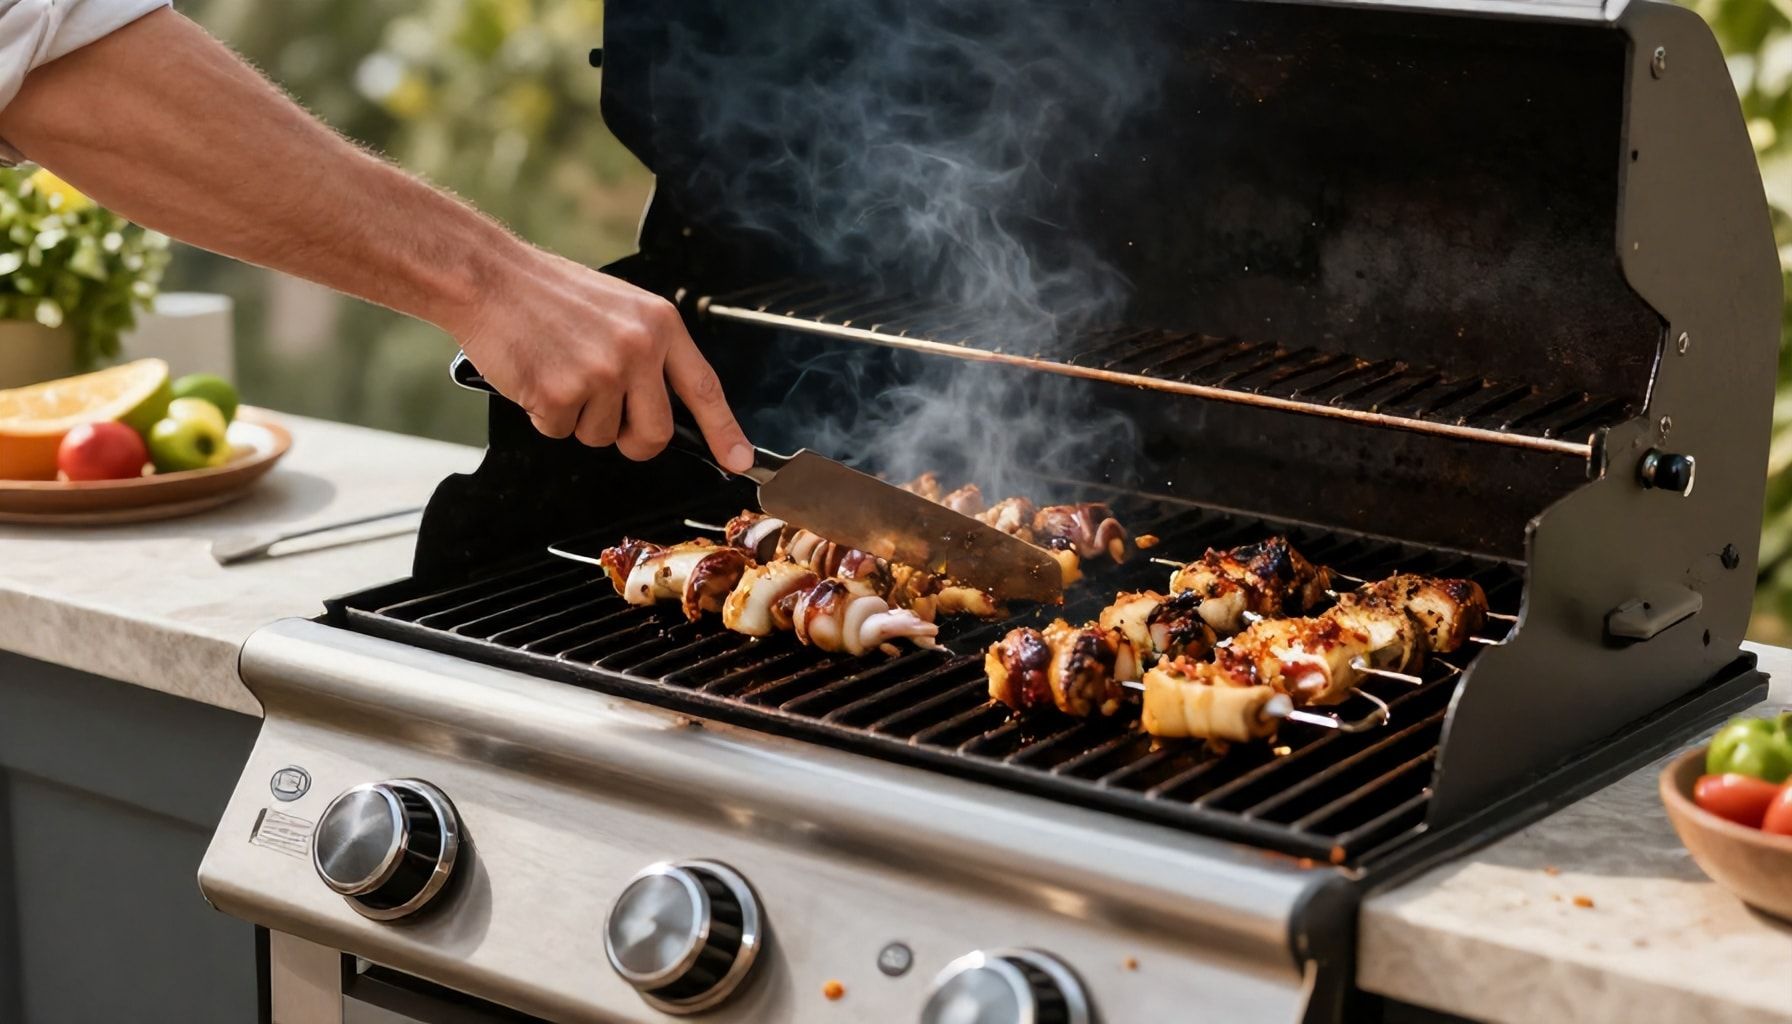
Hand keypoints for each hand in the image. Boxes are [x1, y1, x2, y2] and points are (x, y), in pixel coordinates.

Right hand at [454, 248, 752, 472]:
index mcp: (659, 324)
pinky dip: (544, 415)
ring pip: (602, 436)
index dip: (725, 431)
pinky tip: (535, 376)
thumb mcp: (620, 308)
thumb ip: (649, 350)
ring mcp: (600, 373)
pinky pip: (560, 432)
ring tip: (559, 371)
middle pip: (655, 433)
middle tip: (606, 417)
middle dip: (632, 440)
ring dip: (579, 419)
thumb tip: (668, 403)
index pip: (704, 388)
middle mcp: (637, 348)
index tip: (741, 461)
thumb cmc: (549, 293)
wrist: (489, 276)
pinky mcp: (560, 393)